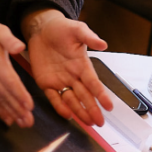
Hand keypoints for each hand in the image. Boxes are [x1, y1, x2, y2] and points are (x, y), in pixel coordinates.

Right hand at [0, 15, 33, 125]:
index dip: (19, 95)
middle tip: (28, 122)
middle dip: (18, 109)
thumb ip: (9, 39)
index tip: (28, 105)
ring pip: (0, 100)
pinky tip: (7, 120)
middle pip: (6, 95)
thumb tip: (20, 47)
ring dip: (11, 113)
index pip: (10, 82)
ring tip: (22, 124)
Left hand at [24, 10, 111, 126]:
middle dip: (92, 109)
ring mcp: (60, 80)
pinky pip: (54, 98)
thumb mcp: (77, 29)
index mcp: (82, 65)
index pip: (94, 83)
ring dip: (80, 112)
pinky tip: (68, 115)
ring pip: (71, 100)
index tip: (109, 106)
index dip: (101, 95)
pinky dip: (60, 107)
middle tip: (99, 122)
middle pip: (85, 96)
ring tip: (88, 123)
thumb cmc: (62, 28)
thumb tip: (103, 44)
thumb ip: (90, 37)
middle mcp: (73, 76)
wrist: (42, 28)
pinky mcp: (45, 82)